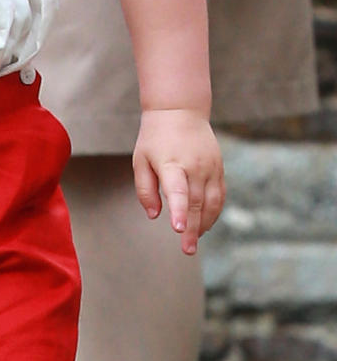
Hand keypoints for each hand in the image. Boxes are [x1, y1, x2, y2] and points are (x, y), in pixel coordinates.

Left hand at [132, 108, 224, 255]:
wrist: (180, 110)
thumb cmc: (155, 138)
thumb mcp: (140, 160)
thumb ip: (145, 189)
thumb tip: (154, 215)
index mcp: (172, 164)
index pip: (177, 191)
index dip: (178, 211)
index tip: (177, 229)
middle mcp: (195, 166)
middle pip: (196, 203)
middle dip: (191, 229)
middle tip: (187, 250)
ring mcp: (210, 167)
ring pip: (212, 202)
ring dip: (203, 223)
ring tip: (193, 239)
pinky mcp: (219, 168)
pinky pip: (219, 196)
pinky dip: (213, 212)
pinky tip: (203, 224)